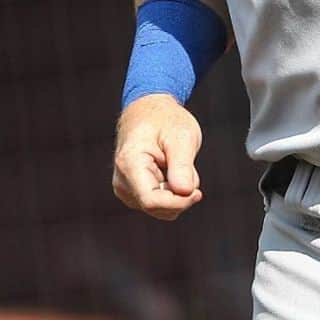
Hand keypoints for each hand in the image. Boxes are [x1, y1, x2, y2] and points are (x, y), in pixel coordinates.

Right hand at [112, 93, 203, 219]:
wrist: (149, 110)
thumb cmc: (165, 119)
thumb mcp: (181, 136)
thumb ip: (182, 165)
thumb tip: (185, 192)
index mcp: (129, 164)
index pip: (151, 200)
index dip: (178, 202)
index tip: (198, 193)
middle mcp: (122, 181)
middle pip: (156, 208)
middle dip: (179, 196)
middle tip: (189, 168)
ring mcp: (125, 188)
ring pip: (159, 208)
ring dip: (176, 193)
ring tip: (177, 164)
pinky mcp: (132, 192)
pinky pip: (157, 203)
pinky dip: (171, 191)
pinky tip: (170, 169)